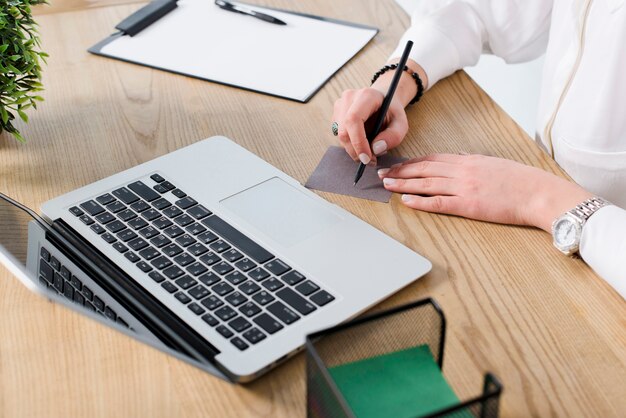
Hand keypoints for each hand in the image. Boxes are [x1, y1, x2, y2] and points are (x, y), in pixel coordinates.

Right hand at [332, 88, 407, 164]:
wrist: (382, 100)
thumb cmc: (392, 112)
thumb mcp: (401, 123)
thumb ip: (393, 136)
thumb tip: (375, 149)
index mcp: (366, 95)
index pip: (354, 119)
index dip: (358, 141)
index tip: (367, 158)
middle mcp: (349, 97)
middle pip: (344, 131)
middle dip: (356, 151)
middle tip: (371, 161)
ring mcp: (340, 105)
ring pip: (340, 136)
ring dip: (354, 149)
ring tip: (371, 150)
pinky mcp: (336, 114)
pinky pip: (339, 135)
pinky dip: (350, 144)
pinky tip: (363, 142)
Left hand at [378, 154, 592, 231]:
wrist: (539, 193)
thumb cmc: (520, 180)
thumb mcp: (493, 163)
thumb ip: (473, 162)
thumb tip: (457, 160)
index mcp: (468, 160)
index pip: (432, 158)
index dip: (411, 162)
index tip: (397, 164)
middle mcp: (462, 171)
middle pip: (423, 169)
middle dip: (400, 171)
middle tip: (382, 174)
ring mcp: (464, 187)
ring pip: (426, 183)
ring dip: (404, 184)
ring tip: (387, 185)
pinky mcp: (468, 205)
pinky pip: (439, 202)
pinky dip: (420, 201)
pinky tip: (407, 200)